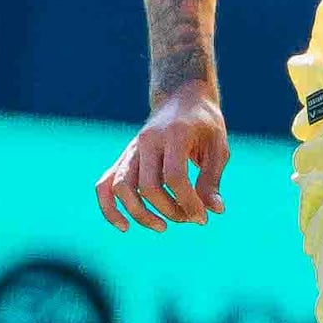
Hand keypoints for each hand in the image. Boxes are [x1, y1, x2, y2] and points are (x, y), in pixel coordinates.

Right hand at [97, 85, 230, 229]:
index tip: (202, 217)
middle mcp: (147, 141)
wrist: (182, 96)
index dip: (188, 202)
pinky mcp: (124, 158)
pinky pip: (105, 185)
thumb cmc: (204, 124)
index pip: (175, 176)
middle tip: (190, 218)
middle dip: (170, 210)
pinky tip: (124, 226)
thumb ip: (212, 179)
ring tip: (162, 226)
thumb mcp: (218, 147)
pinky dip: (109, 208)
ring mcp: (131, 149)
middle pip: (148, 185)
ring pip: (121, 187)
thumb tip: (214, 211)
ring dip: (140, 214)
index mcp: (175, 134)